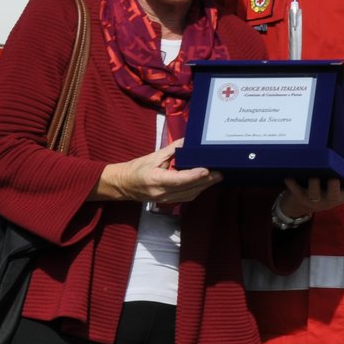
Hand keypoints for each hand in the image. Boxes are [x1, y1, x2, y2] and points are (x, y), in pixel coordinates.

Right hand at [97, 140, 220, 206]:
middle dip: (206, 182)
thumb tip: (187, 140)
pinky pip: (186, 197)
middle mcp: (162, 193)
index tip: (207, 170)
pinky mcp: (168, 202)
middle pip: (188, 189)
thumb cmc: (136, 169)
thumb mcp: (153, 156)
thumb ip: (172, 149)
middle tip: (220, 173)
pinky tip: (205, 183)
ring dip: (204, 187)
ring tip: (216, 177)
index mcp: (155, 180)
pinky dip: (197, 190)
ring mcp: (165, 200)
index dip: (194, 176)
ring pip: (189, 195)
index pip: (178, 179)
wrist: (123, 185)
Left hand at [278, 173, 343, 218]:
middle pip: (335, 194)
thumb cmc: (325, 185)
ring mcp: (315, 200)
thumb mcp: (338, 177)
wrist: (302, 204)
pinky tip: (289, 177)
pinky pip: (297, 192)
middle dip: (334, 186)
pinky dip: (293, 185)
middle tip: (333, 177)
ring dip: (314, 185)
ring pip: (315, 194)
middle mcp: (331, 199)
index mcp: (343, 193)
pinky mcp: (301, 198)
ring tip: (313, 174)